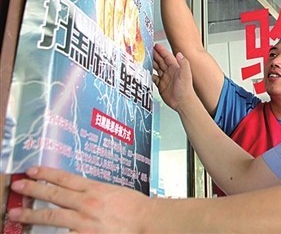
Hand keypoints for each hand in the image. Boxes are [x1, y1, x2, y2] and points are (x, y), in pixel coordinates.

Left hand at [7, 166, 149, 232]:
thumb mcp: (115, 192)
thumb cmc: (135, 207)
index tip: (32, 171)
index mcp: (95, 189)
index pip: (65, 178)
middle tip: (18, 185)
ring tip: (16, 212)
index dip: (47, 174)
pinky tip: (36, 233)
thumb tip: (78, 191)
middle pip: (54, 194)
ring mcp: (84, 222)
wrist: (147, 222)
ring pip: (52, 216)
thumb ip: (95, 192)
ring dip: (31, 213)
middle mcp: (86, 203)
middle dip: (33, 189)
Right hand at [152, 44, 194, 111]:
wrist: (182, 102)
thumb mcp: (185, 74)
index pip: (167, 57)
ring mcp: (165, 79)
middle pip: (161, 61)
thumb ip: (183, 63)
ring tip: (145, 59)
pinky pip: (154, 78)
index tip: (156, 46)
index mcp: (176, 68)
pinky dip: (150, 75)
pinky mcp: (161, 86)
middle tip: (148, 50)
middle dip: (154, 55)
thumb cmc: (185, 89)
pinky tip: (146, 72)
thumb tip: (179, 54)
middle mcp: (170, 72)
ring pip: (157, 68)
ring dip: (151, 63)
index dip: (162, 51)